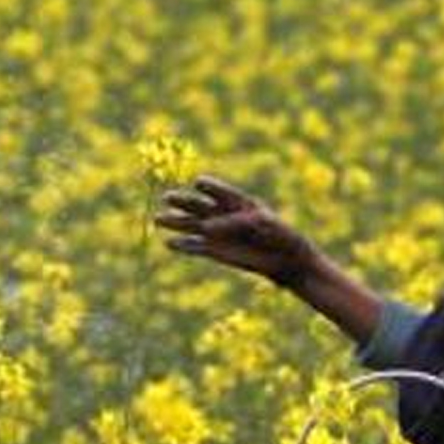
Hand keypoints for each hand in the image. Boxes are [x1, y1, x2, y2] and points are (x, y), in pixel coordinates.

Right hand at [154, 175, 320, 287]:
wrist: (285, 258)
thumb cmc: (278, 234)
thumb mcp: (260, 223)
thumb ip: (234, 222)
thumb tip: (206, 228)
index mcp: (236, 201)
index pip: (217, 190)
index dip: (208, 187)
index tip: (199, 184)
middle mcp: (222, 214)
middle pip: (198, 205)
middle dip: (182, 201)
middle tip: (166, 197)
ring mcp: (217, 233)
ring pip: (191, 225)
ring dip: (176, 222)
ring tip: (158, 219)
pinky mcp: (215, 251)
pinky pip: (195, 247)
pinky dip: (183, 246)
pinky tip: (170, 243)